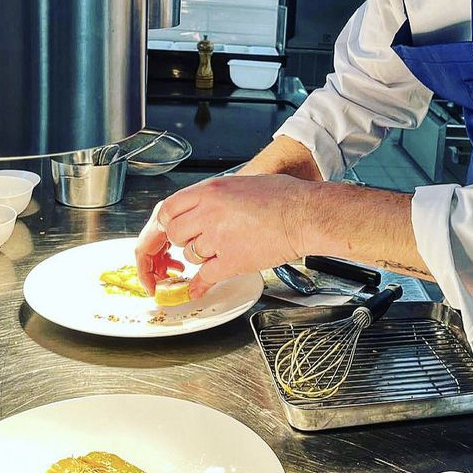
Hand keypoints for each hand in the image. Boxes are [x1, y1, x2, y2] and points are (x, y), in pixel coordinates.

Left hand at [135, 175, 310, 297]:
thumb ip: (215, 197)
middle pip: (174, 234)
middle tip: (192, 247)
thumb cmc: (284, 197)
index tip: (169, 232)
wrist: (306, 215)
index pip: (168, 209)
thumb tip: (202, 210)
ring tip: (224, 249)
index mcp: (210, 190)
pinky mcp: (232, 261)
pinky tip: (200, 288)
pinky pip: (204, 277)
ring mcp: (218, 237)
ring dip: (201, 257)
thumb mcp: (241, 184)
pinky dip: (200, 285)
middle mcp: (208, 212)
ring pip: (190, 255)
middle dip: (181, 242)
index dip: (166, 224)